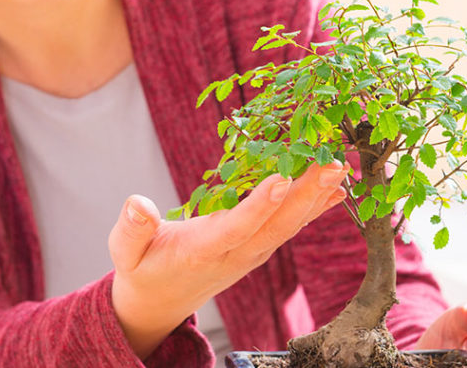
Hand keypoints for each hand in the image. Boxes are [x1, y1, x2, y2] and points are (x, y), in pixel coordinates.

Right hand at [109, 161, 349, 358]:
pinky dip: (314, 208)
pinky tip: (336, 190)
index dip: (258, 206)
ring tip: (341, 167)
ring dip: (317, 197)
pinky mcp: (257, 249)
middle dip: (305, 194)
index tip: (280, 180)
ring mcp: (250, 254)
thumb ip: (131, 229)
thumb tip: (136, 203)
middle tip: (332, 164)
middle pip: (275, 225)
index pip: (235, 229)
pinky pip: (288, 227)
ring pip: (288, 226)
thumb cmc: (143, 269)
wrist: (161, 301)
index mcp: (201, 252)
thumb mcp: (125, 252)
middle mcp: (235, 254)